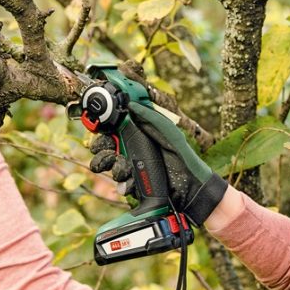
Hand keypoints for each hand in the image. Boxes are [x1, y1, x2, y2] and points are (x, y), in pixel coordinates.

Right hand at [89, 102, 226, 225]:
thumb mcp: (167, 131)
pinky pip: (121, 185)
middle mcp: (132, 151)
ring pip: (110, 167)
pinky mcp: (134, 186)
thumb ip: (150, 116)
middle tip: (110, 152)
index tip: (99, 130)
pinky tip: (134, 183)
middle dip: (103, 151)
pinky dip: (125, 184)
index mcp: (138, 136)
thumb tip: (131, 103)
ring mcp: (132, 169)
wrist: (190, 186)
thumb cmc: (182, 156)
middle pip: (105, 149)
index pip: (112, 131)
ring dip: (116, 168)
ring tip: (127, 169)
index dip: (103, 131)